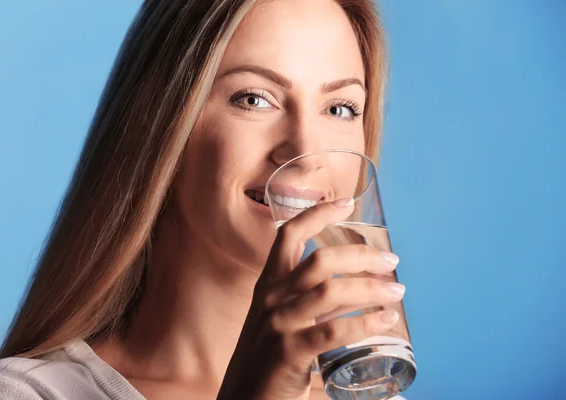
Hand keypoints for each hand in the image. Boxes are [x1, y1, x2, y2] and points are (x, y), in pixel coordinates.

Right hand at [217, 199, 403, 399]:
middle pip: (320, 260)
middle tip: (390, 259)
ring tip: (397, 290)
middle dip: (361, 255)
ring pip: (330, 291)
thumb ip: (322, 304)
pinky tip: (386, 320)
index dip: (317, 214)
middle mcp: (271, 297)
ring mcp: (279, 323)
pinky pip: (333, 330)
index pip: (288, 234)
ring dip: (370, 287)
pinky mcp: (288, 351)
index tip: (346, 203)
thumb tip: (361, 291)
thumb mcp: (289, 320)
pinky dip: (365, 322)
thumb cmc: (269, 355)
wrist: (244, 396)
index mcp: (269, 283)